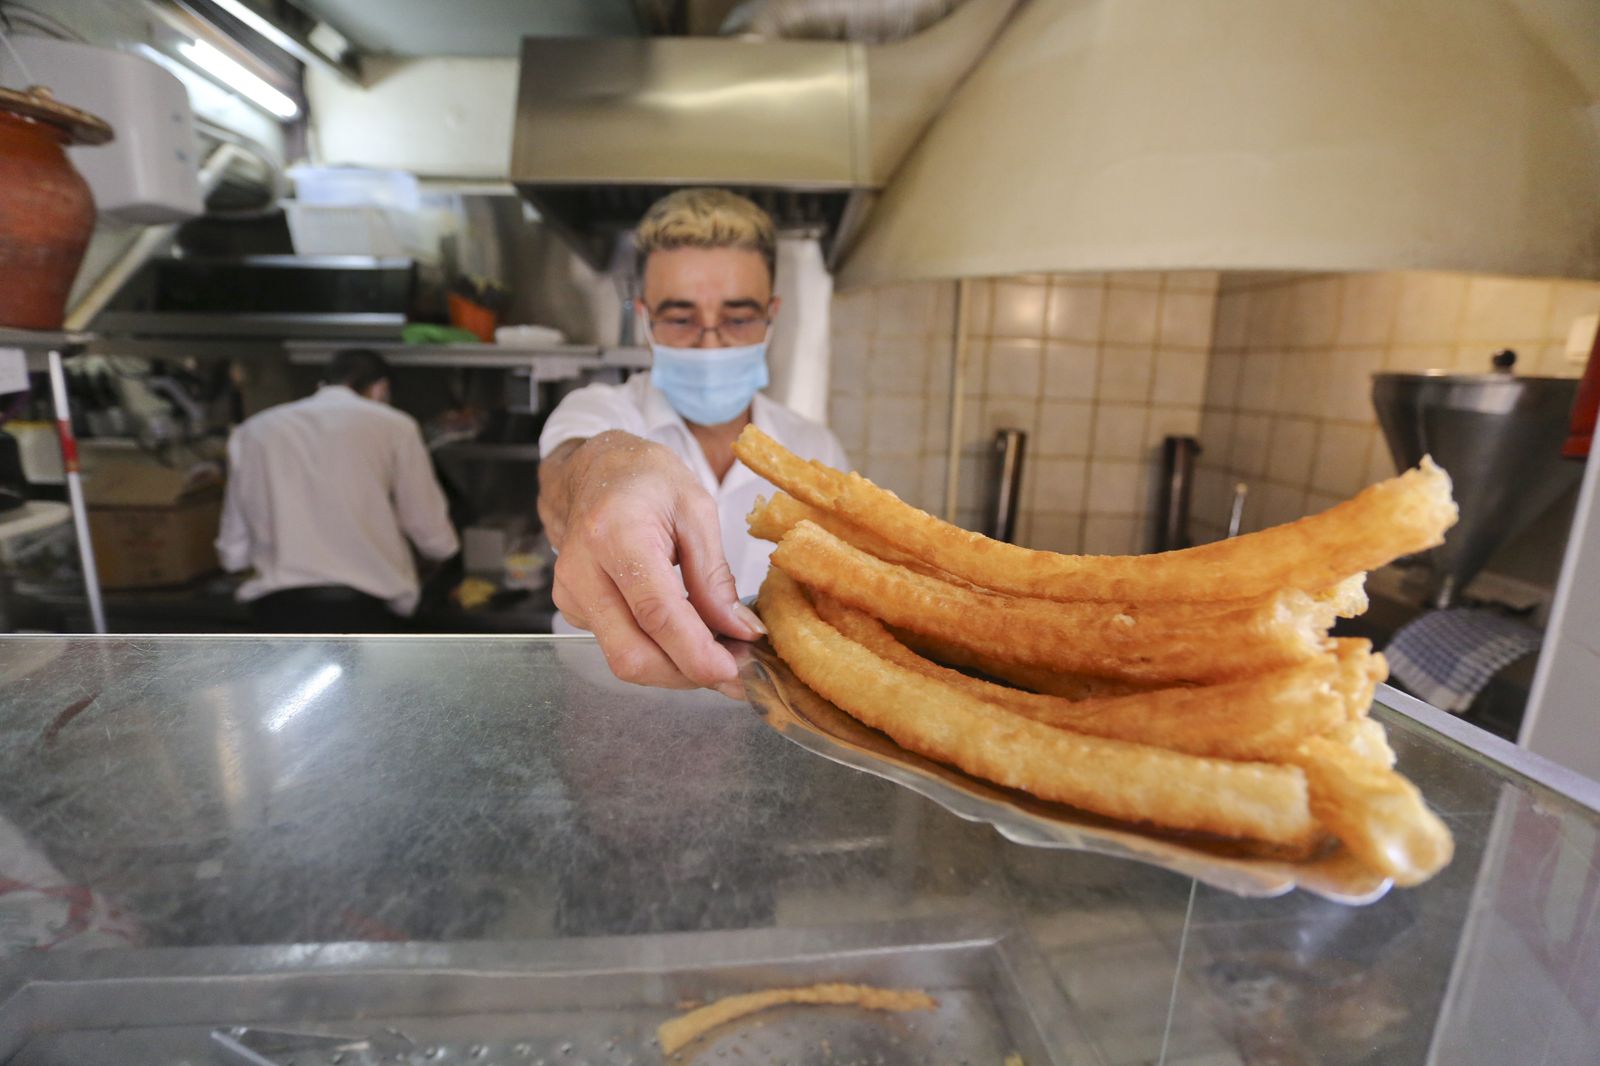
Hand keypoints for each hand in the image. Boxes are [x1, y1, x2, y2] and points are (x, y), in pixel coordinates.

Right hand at [543, 432, 764, 696]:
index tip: (735, 671)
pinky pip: (619, 647)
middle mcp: (582, 570)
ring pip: (625, 660)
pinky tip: (686, 638)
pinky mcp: (571, 609)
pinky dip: (658, 653)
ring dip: (677, 669)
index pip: (656, 613)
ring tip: (718, 654)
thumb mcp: (697, 510)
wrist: (594, 469)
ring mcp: (570, 594)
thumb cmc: (647, 480)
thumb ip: (715, 576)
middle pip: (633, 653)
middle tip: (737, 671)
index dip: (697, 653)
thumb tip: (742, 632)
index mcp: (616, 534)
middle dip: (688, 674)